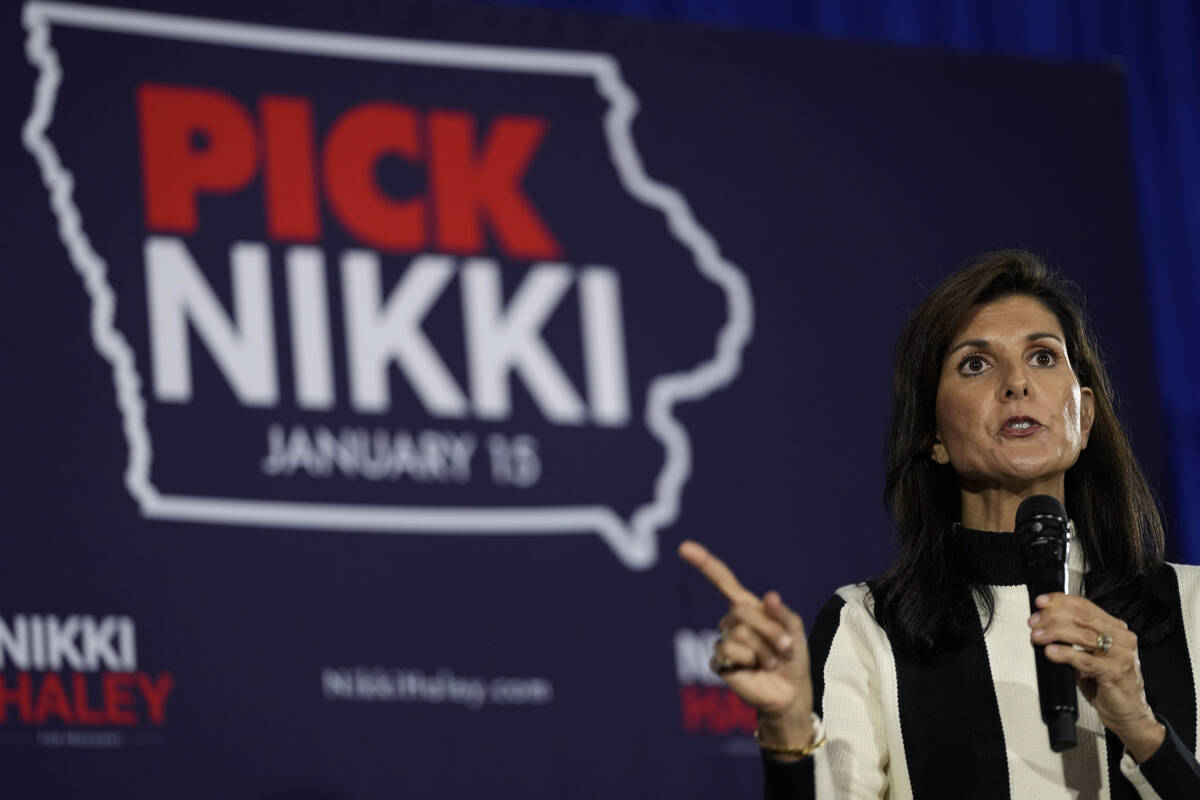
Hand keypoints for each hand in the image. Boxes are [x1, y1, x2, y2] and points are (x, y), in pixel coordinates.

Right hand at [678, 540, 813, 750]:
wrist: (790, 692)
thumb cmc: (792, 657)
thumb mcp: (795, 631)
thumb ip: (783, 615)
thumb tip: (769, 596)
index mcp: (747, 607)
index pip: (722, 581)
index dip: (703, 563)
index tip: (683, 548)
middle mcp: (731, 621)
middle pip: (742, 611)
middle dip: (769, 630)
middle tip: (784, 647)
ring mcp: (723, 641)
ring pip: (739, 633)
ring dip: (763, 649)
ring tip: (770, 661)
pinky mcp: (719, 662)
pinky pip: (730, 652)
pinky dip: (750, 661)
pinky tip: (754, 670)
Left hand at [1029, 593, 1164, 761]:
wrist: (1127, 711)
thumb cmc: (1107, 681)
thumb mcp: (1089, 654)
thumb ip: (1073, 638)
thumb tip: (1043, 624)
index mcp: (1115, 628)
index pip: (1086, 606)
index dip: (1061, 601)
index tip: (1041, 602)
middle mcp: (1121, 638)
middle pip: (1083, 618)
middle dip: (1053, 617)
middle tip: (1034, 622)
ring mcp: (1121, 655)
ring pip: (1083, 635)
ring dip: (1055, 632)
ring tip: (1037, 636)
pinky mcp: (1115, 672)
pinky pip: (1085, 659)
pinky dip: (1065, 653)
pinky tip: (1051, 651)